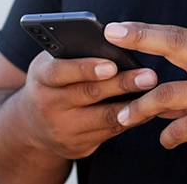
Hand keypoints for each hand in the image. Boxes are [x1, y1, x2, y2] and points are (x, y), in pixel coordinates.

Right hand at [19, 50, 157, 159]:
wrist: (31, 124)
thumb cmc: (52, 80)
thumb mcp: (52, 62)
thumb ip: (74, 52)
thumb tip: (112, 39)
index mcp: (41, 78)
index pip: (60, 72)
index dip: (86, 68)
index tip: (111, 64)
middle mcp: (48, 106)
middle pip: (89, 94)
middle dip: (122, 84)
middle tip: (149, 75)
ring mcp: (63, 130)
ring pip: (104, 117)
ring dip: (133, 105)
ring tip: (155, 91)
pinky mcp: (78, 147)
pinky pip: (110, 132)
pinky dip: (131, 119)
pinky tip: (148, 107)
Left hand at [104, 22, 186, 163]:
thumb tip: (154, 98)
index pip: (176, 33)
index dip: (145, 29)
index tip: (118, 27)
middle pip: (173, 44)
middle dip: (140, 38)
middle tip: (112, 37)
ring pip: (169, 92)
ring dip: (141, 107)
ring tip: (123, 117)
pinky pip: (186, 127)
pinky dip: (169, 135)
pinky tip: (166, 140)